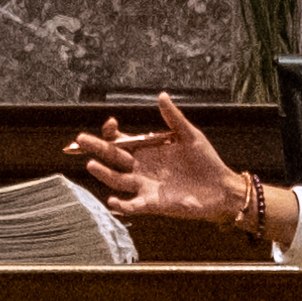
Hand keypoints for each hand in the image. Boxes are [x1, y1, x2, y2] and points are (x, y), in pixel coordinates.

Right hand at [68, 95, 285, 244]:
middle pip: (113, 158)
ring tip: (92, 165)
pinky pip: (132, 205)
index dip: (112, 133)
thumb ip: (174, 118)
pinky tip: (113, 201)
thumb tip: (161, 95)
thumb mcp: (190, 135)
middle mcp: (141, 168)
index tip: (111, 123)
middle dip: (96, 148)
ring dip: (104, 174)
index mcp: (148, 150)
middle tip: (81, 139)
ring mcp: (145, 186)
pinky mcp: (153, 203)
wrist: (221, 187)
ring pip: (117, 180)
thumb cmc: (206, 162)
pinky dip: (121, 205)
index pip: (122, 141)